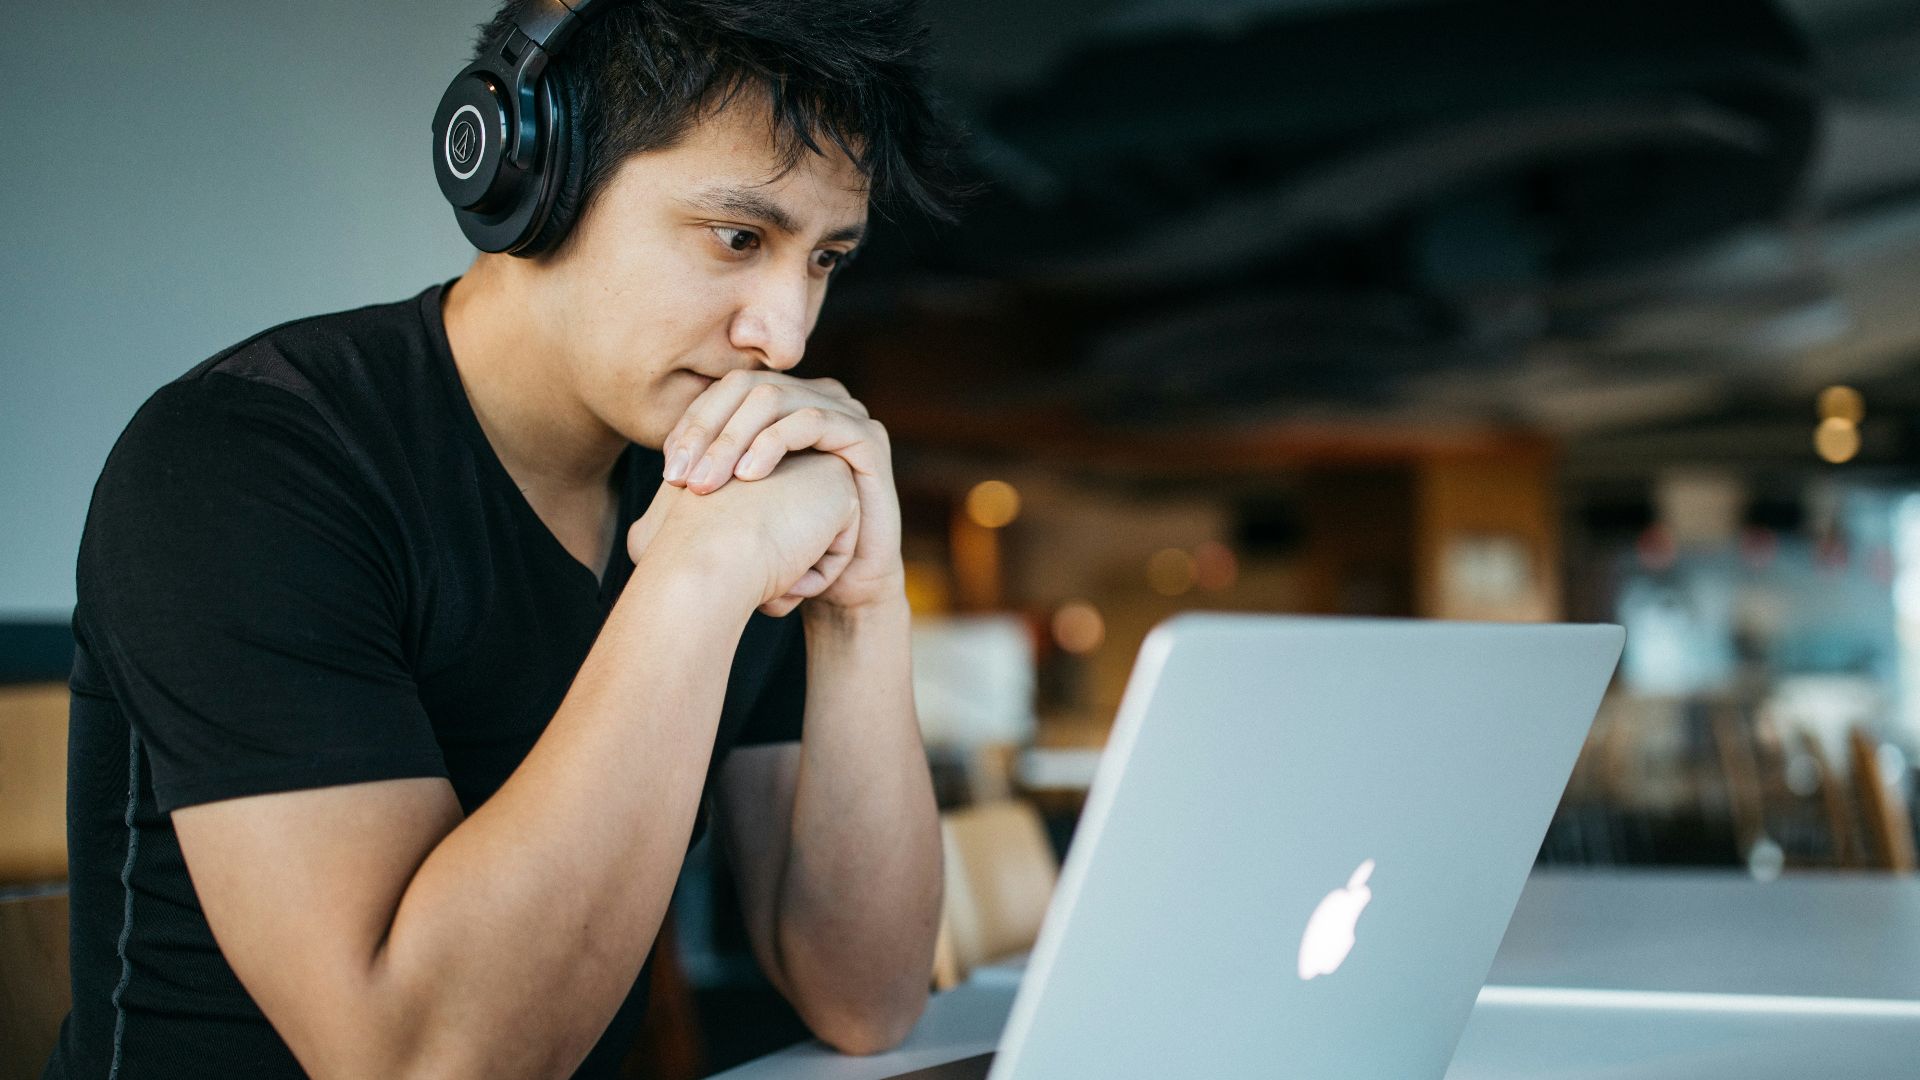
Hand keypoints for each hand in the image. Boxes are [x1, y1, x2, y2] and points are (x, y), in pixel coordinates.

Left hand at [661, 371, 903, 611]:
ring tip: (707, 483)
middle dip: (706, 431)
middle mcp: (813, 399)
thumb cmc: (787, 549)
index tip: (669, 471)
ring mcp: (844, 412)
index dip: (692, 424)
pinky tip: (749, 476)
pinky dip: (774, 442)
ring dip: (732, 439)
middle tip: (681, 478)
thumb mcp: (737, 509)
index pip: (725, 392)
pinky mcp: (867, 436)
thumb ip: (706, 481)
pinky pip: (813, 420)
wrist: (843, 586)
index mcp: (783, 406)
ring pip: (774, 399)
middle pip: (746, 387)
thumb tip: (659, 478)